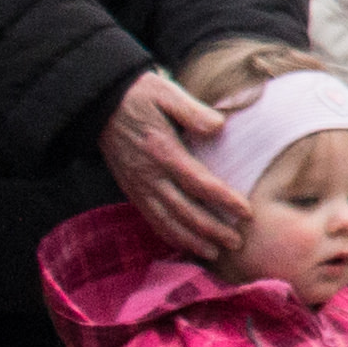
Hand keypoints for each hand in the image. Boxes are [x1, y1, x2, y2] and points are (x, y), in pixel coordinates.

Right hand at [99, 68, 251, 258]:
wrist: (101, 105)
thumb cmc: (139, 96)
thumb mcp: (166, 93)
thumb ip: (193, 111)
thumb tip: (218, 127)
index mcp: (163, 152)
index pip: (199, 183)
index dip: (224, 200)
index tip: (246, 212)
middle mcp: (149, 176)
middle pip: (185, 211)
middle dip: (212, 230)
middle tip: (237, 241)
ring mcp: (138, 186)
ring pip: (167, 222)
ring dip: (192, 240)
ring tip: (215, 252)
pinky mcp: (131, 191)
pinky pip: (151, 219)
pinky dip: (168, 236)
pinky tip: (185, 245)